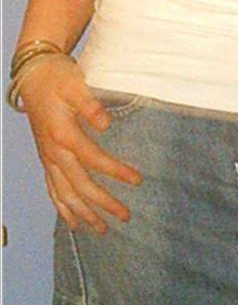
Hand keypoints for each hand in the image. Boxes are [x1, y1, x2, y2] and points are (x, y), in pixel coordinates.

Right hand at [19, 55, 142, 234]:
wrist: (32, 75)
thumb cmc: (57, 78)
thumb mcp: (75, 85)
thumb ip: (90, 105)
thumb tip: (105, 124)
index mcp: (63, 134)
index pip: (92, 159)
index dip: (115, 171)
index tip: (137, 180)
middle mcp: (53, 151)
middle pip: (79, 185)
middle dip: (102, 203)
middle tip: (126, 216)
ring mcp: (47, 158)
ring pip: (64, 193)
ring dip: (83, 213)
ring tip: (102, 230)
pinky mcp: (45, 159)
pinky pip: (52, 189)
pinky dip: (63, 208)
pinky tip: (74, 223)